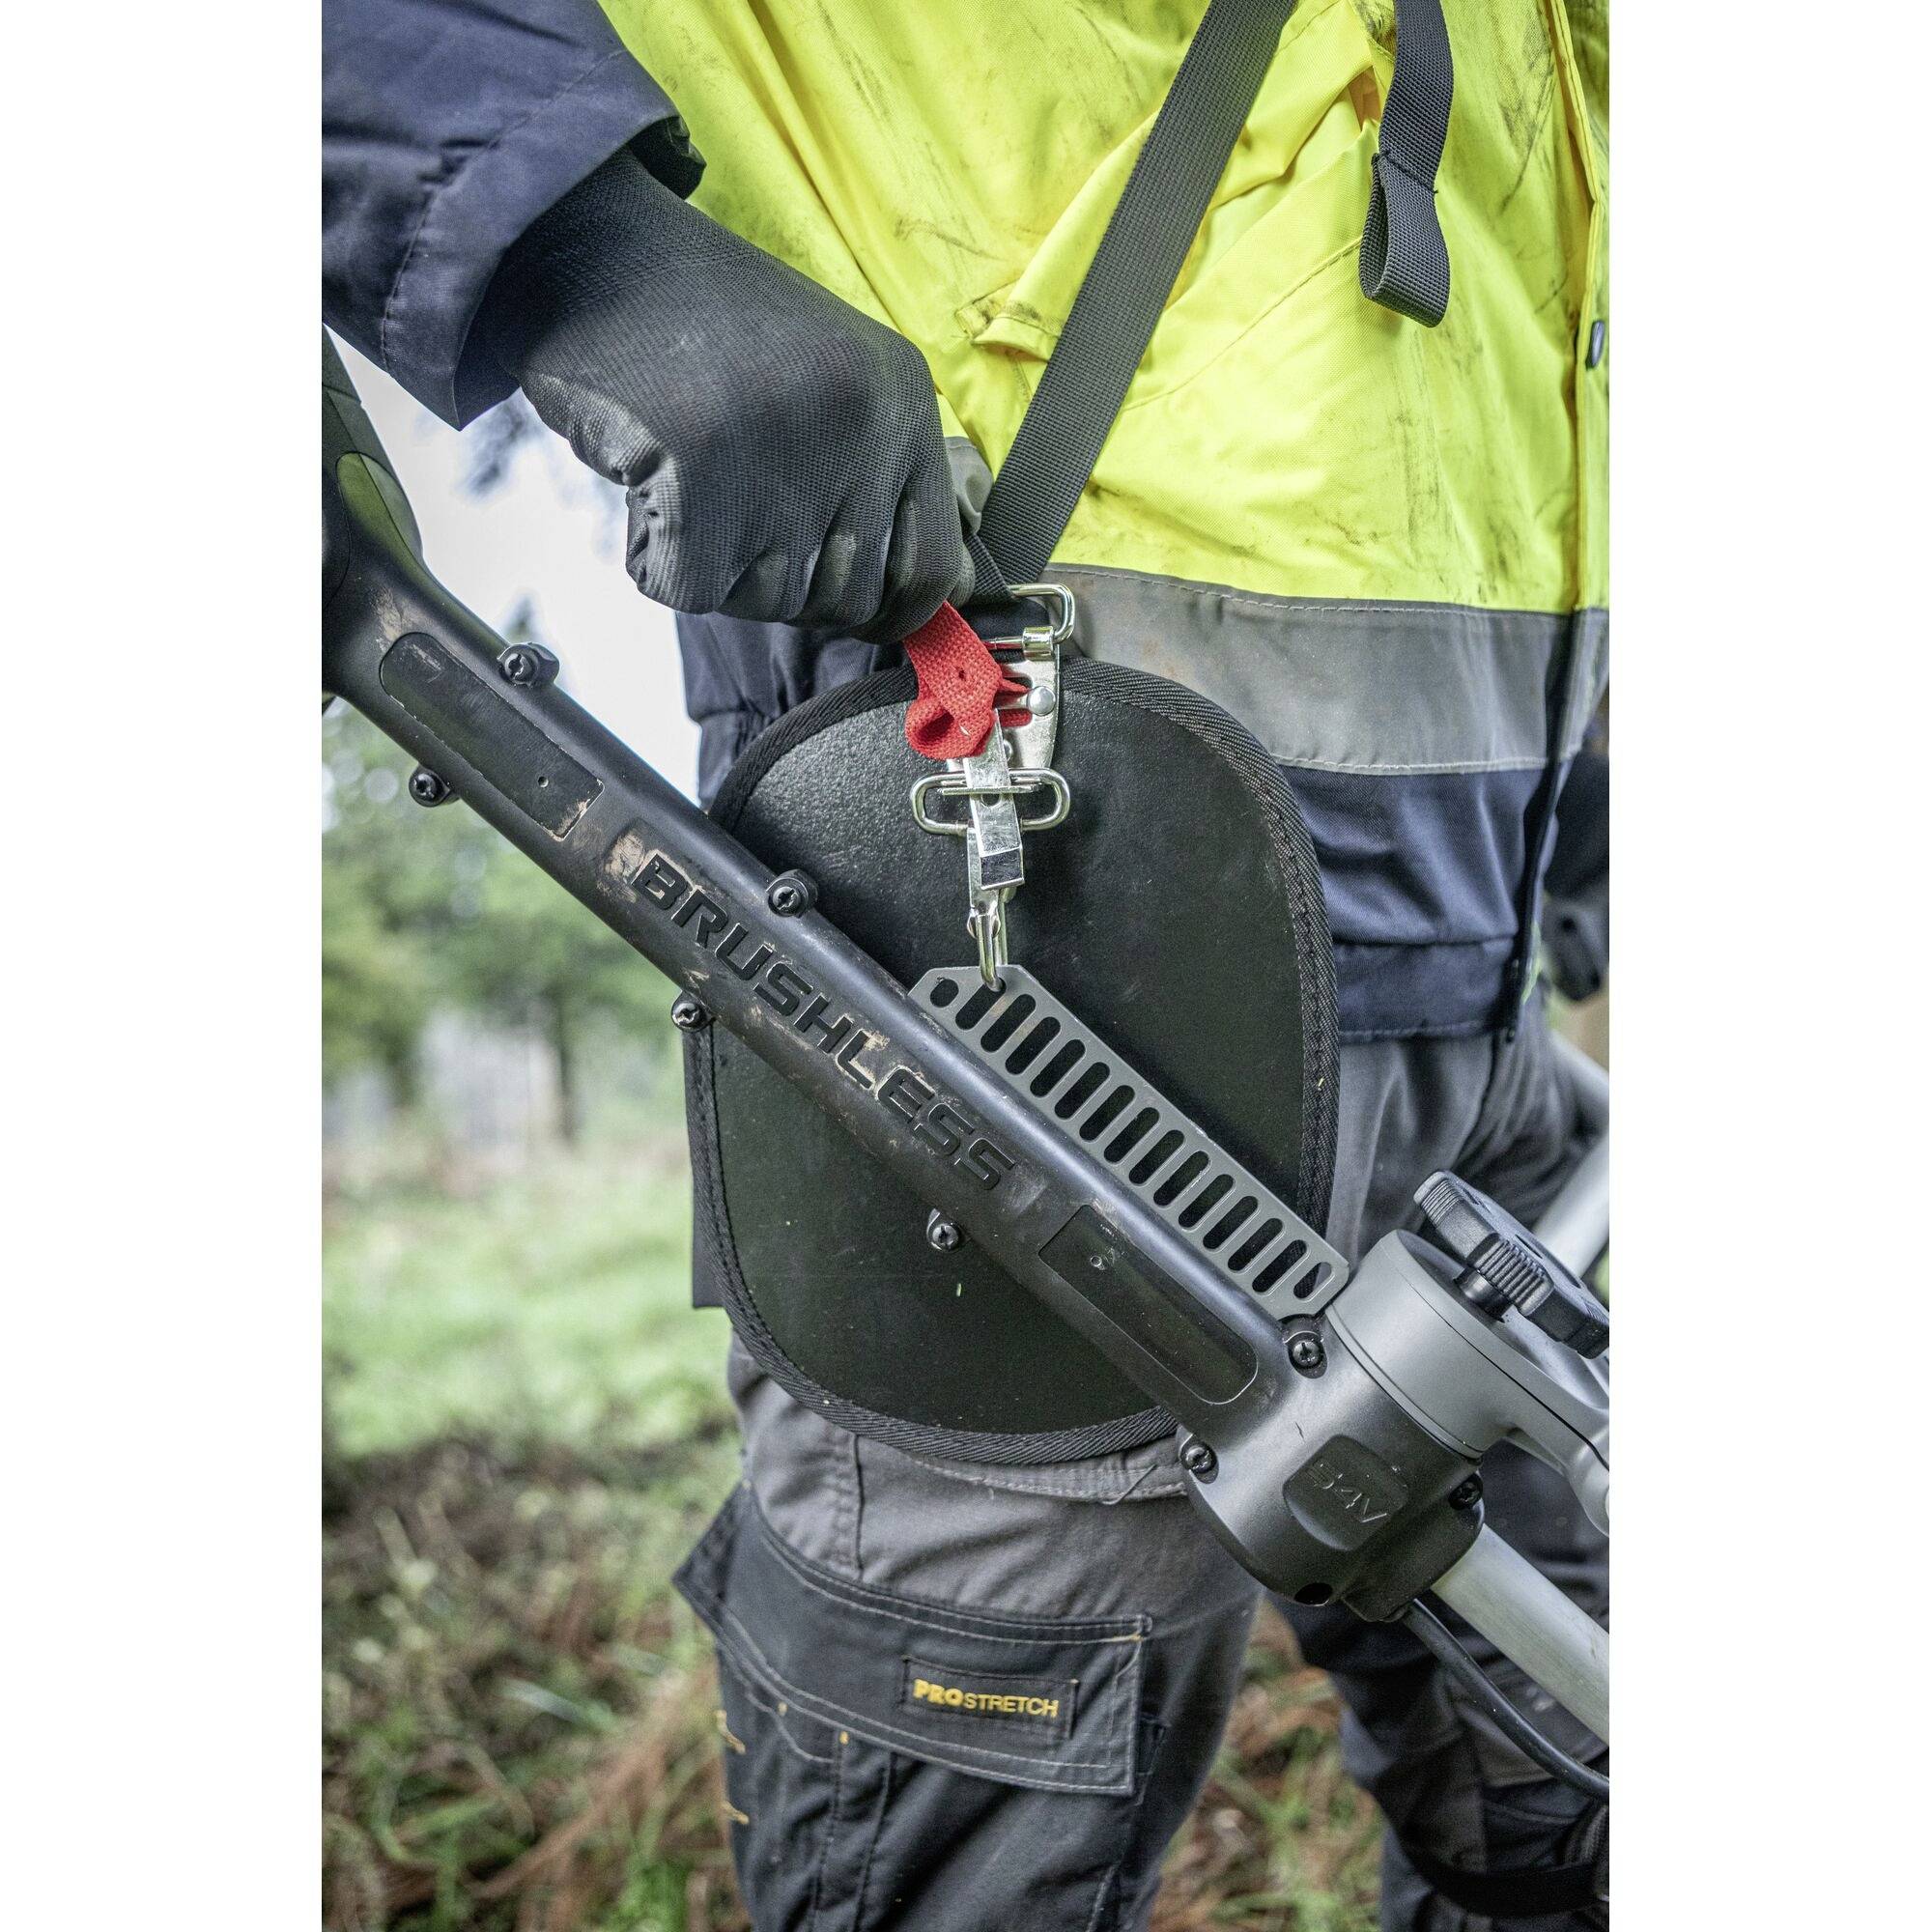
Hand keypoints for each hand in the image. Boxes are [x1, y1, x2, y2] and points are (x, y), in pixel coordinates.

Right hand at [480, 149, 972, 642]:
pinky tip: (649, 484)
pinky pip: (693, 592)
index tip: (857, 607)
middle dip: (792, 584)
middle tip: (739, 510)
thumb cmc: (705, 323)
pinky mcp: (700, 490)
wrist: (591, 252)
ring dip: (722, 567)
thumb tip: (913, 596)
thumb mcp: (831, 374)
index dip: (891, 607)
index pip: (933, 568)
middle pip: (849, 598)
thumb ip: (878, 472)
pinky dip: (658, 558)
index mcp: (900, 400)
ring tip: (694, 477)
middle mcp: (857, 430)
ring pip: (772, 602)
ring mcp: (782, 460)